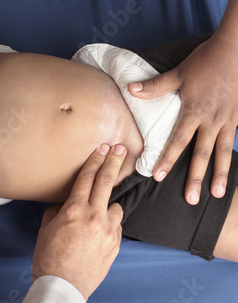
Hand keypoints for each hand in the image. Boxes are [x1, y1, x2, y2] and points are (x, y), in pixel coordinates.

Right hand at [32, 144, 124, 300]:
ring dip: (109, 204)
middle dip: (114, 162)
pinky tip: (99, 231)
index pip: (87, 177)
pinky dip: (109, 224)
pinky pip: (115, 226)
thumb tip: (66, 204)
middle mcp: (94, 216)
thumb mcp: (46, 229)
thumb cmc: (49, 258)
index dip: (95, 160)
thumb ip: (58, 211)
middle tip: (120, 149)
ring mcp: (108, 230)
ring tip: (100, 212)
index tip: (103, 148)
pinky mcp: (115, 244)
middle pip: (107, 182)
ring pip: (116, 206)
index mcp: (74, 210)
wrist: (63, 286)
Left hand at [128, 35, 237, 204]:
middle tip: (190, 199)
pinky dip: (230, 157)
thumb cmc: (204, 61)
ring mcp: (228, 120)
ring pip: (222, 152)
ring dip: (220, 174)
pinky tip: (230, 171)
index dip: (167, 159)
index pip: (178, 141)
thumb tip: (129, 89)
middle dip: (195, 178)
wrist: (236, 49)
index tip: (158, 176)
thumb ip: (155, 87)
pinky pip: (233, 141)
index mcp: (194, 112)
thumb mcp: (178, 74)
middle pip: (202, 154)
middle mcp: (212, 120)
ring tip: (217, 194)